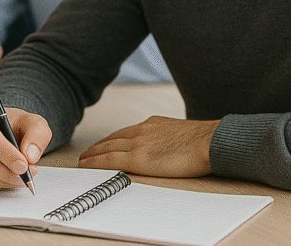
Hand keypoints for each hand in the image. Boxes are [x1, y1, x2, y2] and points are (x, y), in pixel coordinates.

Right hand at [0, 100, 50, 190]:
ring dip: (0, 180)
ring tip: (19, 178)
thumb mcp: (33, 123)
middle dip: (5, 170)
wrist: (4, 133)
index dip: (4, 152)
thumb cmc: (14, 126)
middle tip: (25, 175)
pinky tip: (5, 179)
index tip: (23, 165)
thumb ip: (37, 134)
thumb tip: (29, 154)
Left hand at [78, 116, 217, 177]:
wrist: (208, 141)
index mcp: (151, 124)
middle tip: (86, 154)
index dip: (109, 140)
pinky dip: (94, 162)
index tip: (101, 145)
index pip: (123, 132)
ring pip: (106, 148)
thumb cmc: (201, 140)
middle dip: (96, 147)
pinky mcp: (138, 159)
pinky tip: (86, 165)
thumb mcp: (179, 131)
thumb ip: (166, 136)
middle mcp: (141, 130)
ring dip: (91, 154)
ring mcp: (138, 143)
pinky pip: (109, 160)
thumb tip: (165, 145)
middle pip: (111, 139)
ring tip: (82, 161)